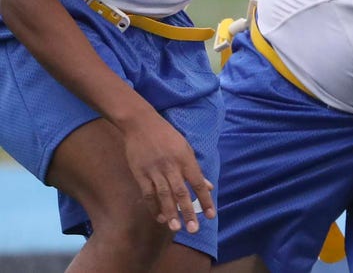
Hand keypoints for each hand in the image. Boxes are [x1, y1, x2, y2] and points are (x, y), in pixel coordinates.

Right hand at [121, 111, 215, 232]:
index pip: (198, 183)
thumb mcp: (186, 148)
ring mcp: (154, 170)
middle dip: (188, 212)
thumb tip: (209, 187)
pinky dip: (153, 207)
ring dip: (170, 213)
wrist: (141, 124)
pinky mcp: (140, 173)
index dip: (205, 200)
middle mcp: (171, 166)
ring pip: (163, 195)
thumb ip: (196, 170)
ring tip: (176, 228)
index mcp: (186, 159)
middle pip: (181, 192)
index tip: (211, 215)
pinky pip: (147, 193)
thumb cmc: (167, 136)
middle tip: (194, 229)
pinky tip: (159, 217)